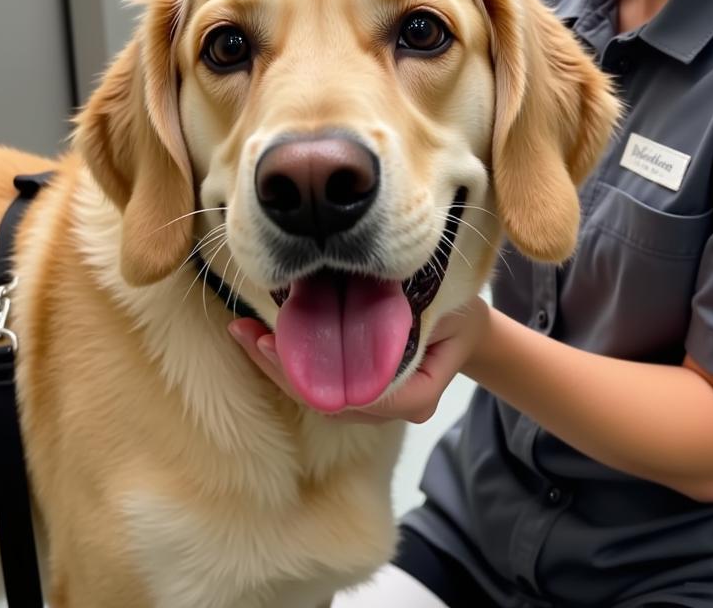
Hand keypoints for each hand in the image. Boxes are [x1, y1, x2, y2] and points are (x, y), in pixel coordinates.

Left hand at [228, 294, 489, 423]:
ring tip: (244, 335)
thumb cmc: (459, 312)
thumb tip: (364, 302)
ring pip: (319, 398)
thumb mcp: (445, 307)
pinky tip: (263, 341)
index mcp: (415, 397)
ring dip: (279, 369)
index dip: (308, 375)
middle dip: (280, 371)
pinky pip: (322, 386)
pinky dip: (292, 366)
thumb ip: (409, 317)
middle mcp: (391, 410)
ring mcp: (375, 407)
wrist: (469, 328)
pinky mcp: (360, 393)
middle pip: (327, 401)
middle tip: (245, 335)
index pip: (351, 395)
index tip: (274, 342)